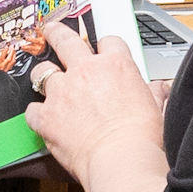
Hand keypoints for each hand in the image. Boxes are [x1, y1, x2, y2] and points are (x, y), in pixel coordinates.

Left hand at [20, 12, 160, 186]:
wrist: (122, 160)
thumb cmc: (141, 138)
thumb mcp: (156, 107)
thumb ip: (154, 93)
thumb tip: (160, 89)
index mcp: (115, 65)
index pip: (109, 41)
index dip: (106, 47)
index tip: (103, 52)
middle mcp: (85, 72)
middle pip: (64, 40)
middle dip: (57, 33)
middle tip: (53, 32)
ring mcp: (62, 92)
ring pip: (42, 72)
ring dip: (43, 76)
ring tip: (42, 81)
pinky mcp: (46, 116)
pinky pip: (32, 110)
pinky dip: (36, 115)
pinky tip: (42, 119)